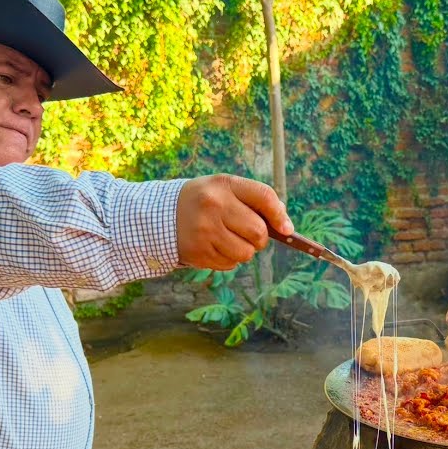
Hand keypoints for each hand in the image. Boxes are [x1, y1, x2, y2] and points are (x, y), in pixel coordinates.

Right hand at [176, 175, 292, 270]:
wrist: (160, 216)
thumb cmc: (203, 202)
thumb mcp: (224, 189)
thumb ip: (254, 200)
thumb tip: (285, 225)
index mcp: (224, 184)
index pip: (264, 196)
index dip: (279, 215)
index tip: (287, 229)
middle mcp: (214, 206)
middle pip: (258, 231)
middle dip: (260, 238)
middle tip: (249, 235)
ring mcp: (205, 230)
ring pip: (246, 253)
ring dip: (244, 251)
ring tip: (229, 240)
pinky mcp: (199, 252)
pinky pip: (230, 264)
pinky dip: (229, 259)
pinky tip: (214, 246)